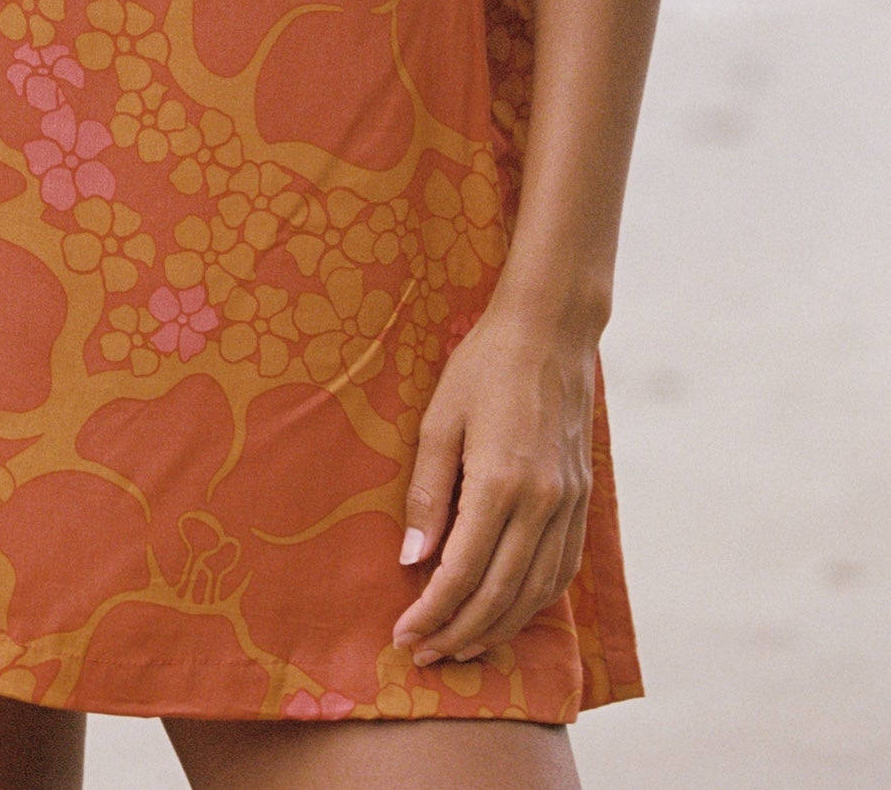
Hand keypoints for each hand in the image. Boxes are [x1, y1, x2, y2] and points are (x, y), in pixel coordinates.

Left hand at [390, 302, 595, 666]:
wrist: (549, 332)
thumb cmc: (483, 368)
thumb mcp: (439, 421)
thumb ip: (428, 494)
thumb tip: (412, 561)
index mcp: (500, 483)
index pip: (463, 572)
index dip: (432, 612)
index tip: (404, 635)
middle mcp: (542, 503)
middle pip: (500, 594)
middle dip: (460, 633)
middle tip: (425, 655)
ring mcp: (568, 503)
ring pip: (536, 591)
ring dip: (498, 628)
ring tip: (461, 645)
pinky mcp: (583, 498)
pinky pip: (562, 569)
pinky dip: (535, 601)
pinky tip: (510, 612)